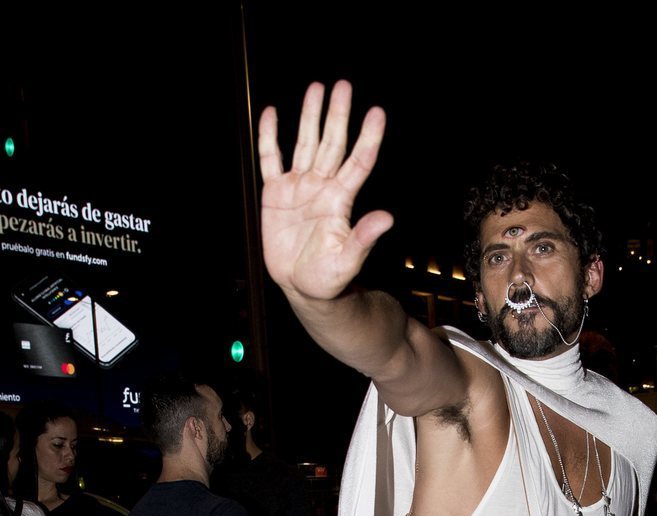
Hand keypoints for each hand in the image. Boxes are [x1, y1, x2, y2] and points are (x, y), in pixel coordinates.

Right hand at [259, 81, 393, 302]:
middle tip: (343, 86)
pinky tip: (270, 114)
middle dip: (338, 115)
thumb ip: (364, 238)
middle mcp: (322, 187)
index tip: (377, 113)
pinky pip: (271, 160)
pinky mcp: (275, 195)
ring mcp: (299, 187)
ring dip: (310, 116)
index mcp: (340, 200)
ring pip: (305, 143)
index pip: (358, 162)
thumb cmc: (328, 279)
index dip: (367, 138)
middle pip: (332, 143)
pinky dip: (269, 137)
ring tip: (317, 88)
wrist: (301, 287)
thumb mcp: (347, 261)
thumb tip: (387, 218)